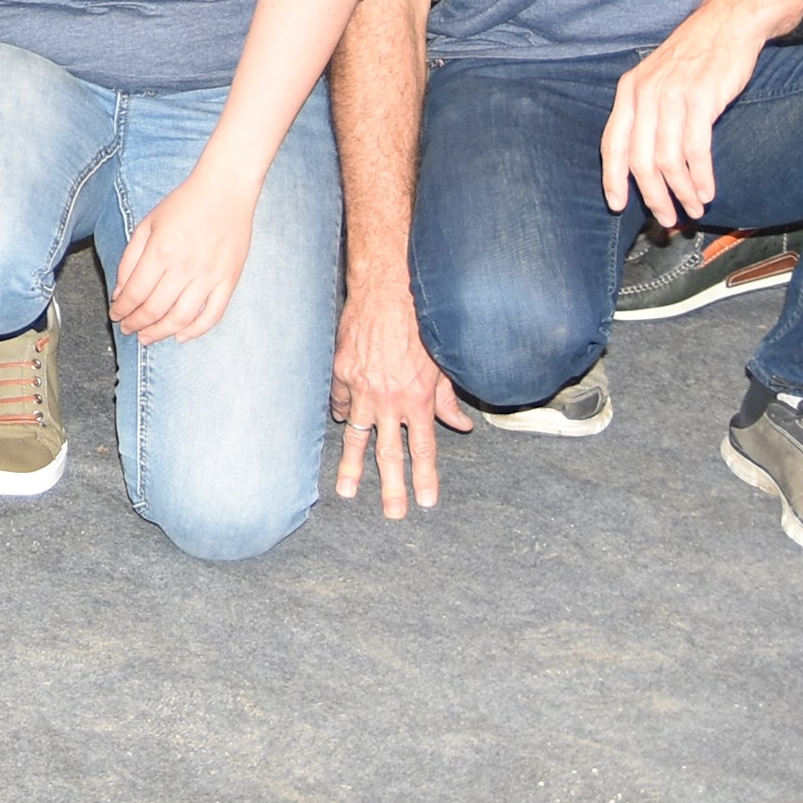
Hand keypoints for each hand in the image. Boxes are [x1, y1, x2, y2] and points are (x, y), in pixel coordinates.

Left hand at [106, 162, 259, 346]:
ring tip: (147, 337)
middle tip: (127, 329)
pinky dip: (196, 331)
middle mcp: (184, 267)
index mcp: (160, 251)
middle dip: (135, 324)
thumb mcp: (147, 223)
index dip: (122, 310)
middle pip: (154, 309)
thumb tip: (120, 291)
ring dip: (160, 333)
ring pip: (180, 318)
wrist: (225, 190)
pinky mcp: (229, 280)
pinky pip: (213, 315)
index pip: (134, 293)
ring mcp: (209, 276)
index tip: (116, 315)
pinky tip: (181, 336)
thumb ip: (130, 258)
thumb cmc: (184, 204)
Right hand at [330, 281, 474, 517]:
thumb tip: (461, 425)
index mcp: (418, 400)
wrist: (388, 289)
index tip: (425, 502)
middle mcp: (389, 400)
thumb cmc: (421, 322)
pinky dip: (344, 415)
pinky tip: (344, 426)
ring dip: (351, 466)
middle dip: (391, 488)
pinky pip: (341, 402)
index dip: (425, 478)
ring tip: (346, 491)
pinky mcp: (341, 372)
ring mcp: (361, 388)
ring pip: (356, 436)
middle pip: (389, 454)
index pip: (424, 450)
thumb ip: (448, 399)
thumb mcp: (442, 364)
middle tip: (392, 513)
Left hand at [599, 0, 785, 226]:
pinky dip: (700, 176)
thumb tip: (646, 160)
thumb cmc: (695, 57)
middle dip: (652, 196)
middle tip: (666, 219)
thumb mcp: (658, 78)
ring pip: (668, 159)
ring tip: (692, 209)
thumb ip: (648, 113)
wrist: (728, 23)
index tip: (617, 206)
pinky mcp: (701, 99)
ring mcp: (672, 96)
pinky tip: (706, 191)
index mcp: (629, 90)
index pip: (612, 143)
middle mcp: (644, 93)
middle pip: (640, 160)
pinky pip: (696, 150)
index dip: (613, 178)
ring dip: (680, 192)